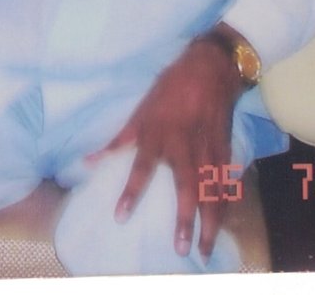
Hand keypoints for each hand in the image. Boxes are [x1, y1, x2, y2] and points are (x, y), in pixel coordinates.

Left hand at [86, 34, 245, 260]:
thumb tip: (89, 161)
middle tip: (181, 246)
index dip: (131, 191)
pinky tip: (224, 224)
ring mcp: (208, 148)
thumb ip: (119, 139)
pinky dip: (225, 204)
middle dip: (185, 217)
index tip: (121, 216)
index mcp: (158, 133)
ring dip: (209, 220)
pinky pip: (226, 181)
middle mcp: (184, 144)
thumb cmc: (170, 88)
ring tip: (204, 247)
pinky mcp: (225, 149)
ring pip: (211, 190)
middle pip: (186, 185)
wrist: (211, 67)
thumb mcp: (141, 109)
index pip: (141, 166)